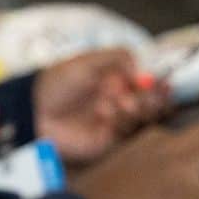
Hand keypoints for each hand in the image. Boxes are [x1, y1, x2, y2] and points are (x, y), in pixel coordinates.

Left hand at [34, 50, 165, 164]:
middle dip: (153, 97)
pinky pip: (127, 133)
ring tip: (128, 103)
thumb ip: (118, 57)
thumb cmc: (57, 82)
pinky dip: (125, 122)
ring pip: (142, 118)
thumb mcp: (88, 61)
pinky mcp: (108, 141)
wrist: (35, 112)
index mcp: (114, 81)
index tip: (164, 81)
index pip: (145, 83)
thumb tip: (143, 67)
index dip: (157, 83)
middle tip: (150, 94)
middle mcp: (118, 101)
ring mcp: (114, 121)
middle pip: (149, 102)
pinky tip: (114, 113)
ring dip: (141, 109)